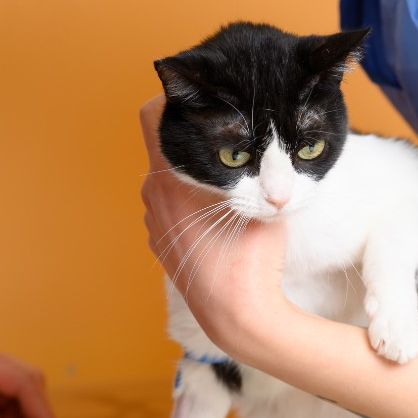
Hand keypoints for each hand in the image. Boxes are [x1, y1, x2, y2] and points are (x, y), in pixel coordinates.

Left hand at [140, 95, 287, 353]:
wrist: (237, 317)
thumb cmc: (251, 260)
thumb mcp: (265, 202)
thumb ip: (260, 167)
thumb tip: (265, 145)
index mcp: (170, 180)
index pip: (151, 115)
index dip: (174, 101)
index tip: (201, 106)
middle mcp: (152, 198)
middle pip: (162, 148)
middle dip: (190, 142)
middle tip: (226, 148)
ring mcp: (153, 224)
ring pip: (164, 180)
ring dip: (188, 175)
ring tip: (222, 188)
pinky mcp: (160, 245)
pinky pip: (167, 209)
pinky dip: (185, 203)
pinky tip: (212, 220)